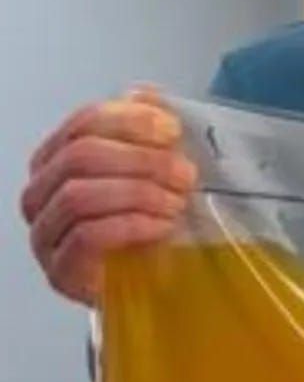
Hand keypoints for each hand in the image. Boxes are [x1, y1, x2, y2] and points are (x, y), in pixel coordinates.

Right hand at [20, 88, 196, 307]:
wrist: (152, 287)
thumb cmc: (147, 225)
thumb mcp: (153, 171)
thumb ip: (145, 130)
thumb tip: (146, 93)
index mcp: (56, 158)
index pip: (82, 123)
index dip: (130, 120)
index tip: (173, 132)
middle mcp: (40, 193)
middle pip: (80, 156)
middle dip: (141, 160)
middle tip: (186, 174)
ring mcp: (44, 234)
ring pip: (80, 195)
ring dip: (138, 194)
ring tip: (177, 203)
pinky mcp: (60, 271)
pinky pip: (87, 235)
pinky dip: (131, 225)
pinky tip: (162, 227)